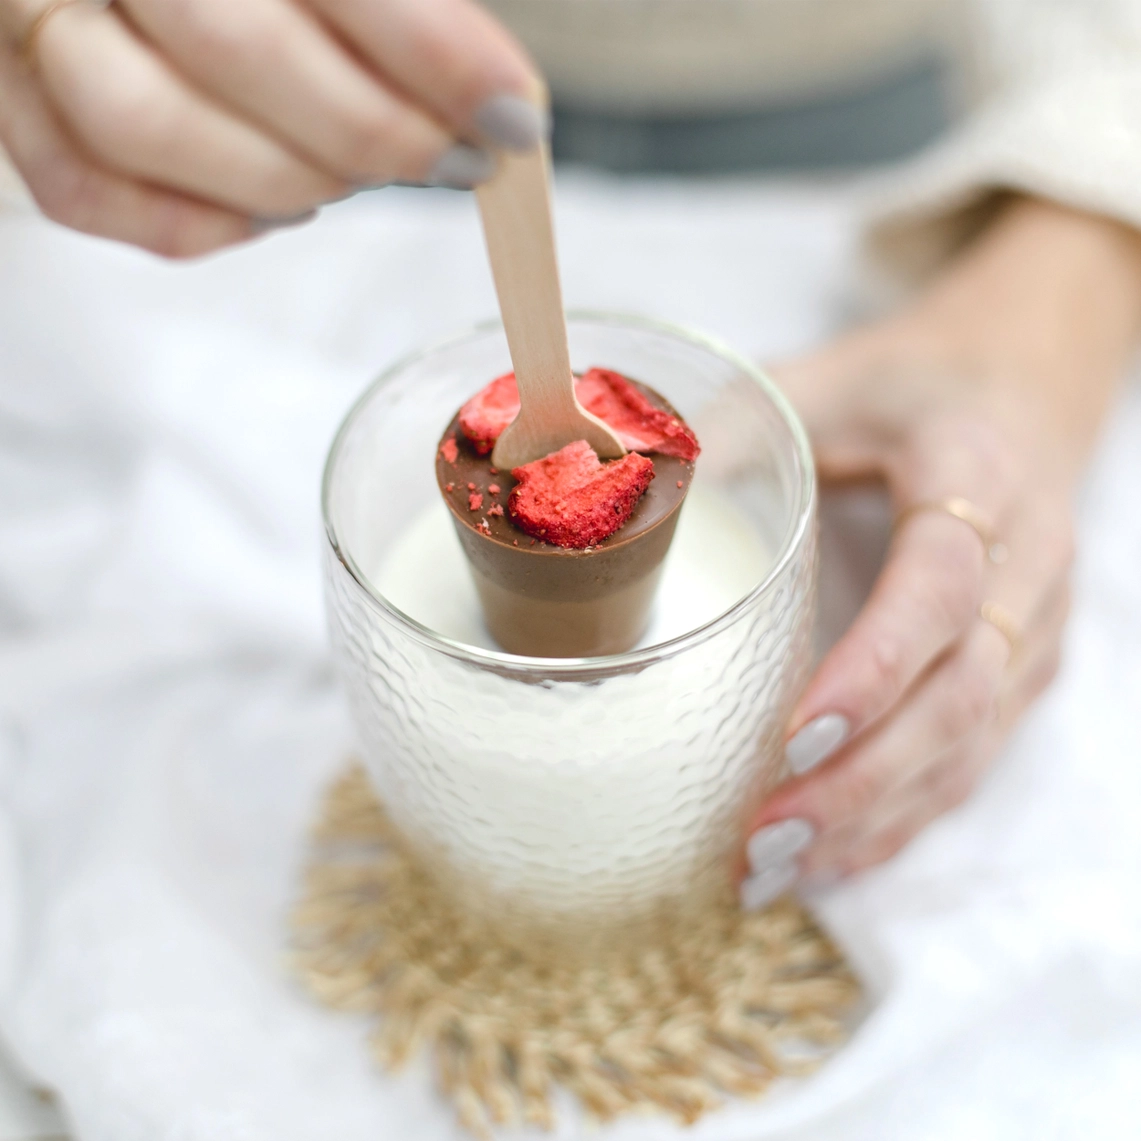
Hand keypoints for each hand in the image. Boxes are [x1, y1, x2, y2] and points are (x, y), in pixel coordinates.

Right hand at [0, 0, 539, 255]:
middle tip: (458, 162)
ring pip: (141, 124)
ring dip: (280, 178)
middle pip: (237, 48)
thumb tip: (491, 97)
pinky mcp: (4, 91)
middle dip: (373, 131)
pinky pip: (79, 185)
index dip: (434, 54)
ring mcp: (24, 12)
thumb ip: (395, 1)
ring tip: (356, 181)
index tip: (512, 117)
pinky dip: (189, 223)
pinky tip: (270, 211)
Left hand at [738, 199, 1140, 906]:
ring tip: (773, 873)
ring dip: (873, 820)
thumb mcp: (822, 381)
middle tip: (759, 837)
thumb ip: (732, 429)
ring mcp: (1035, 628)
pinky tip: (830, 859)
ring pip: (969, 748)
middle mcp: (1025, 567)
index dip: (872, 671)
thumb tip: (612, 488)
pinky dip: (900, 818)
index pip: (936, 591)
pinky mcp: (1023, 668)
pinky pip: (972, 761)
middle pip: (958, 698)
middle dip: (859, 781)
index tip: (793, 738)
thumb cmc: (907, 385)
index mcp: (975, 480)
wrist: (1021, 386)